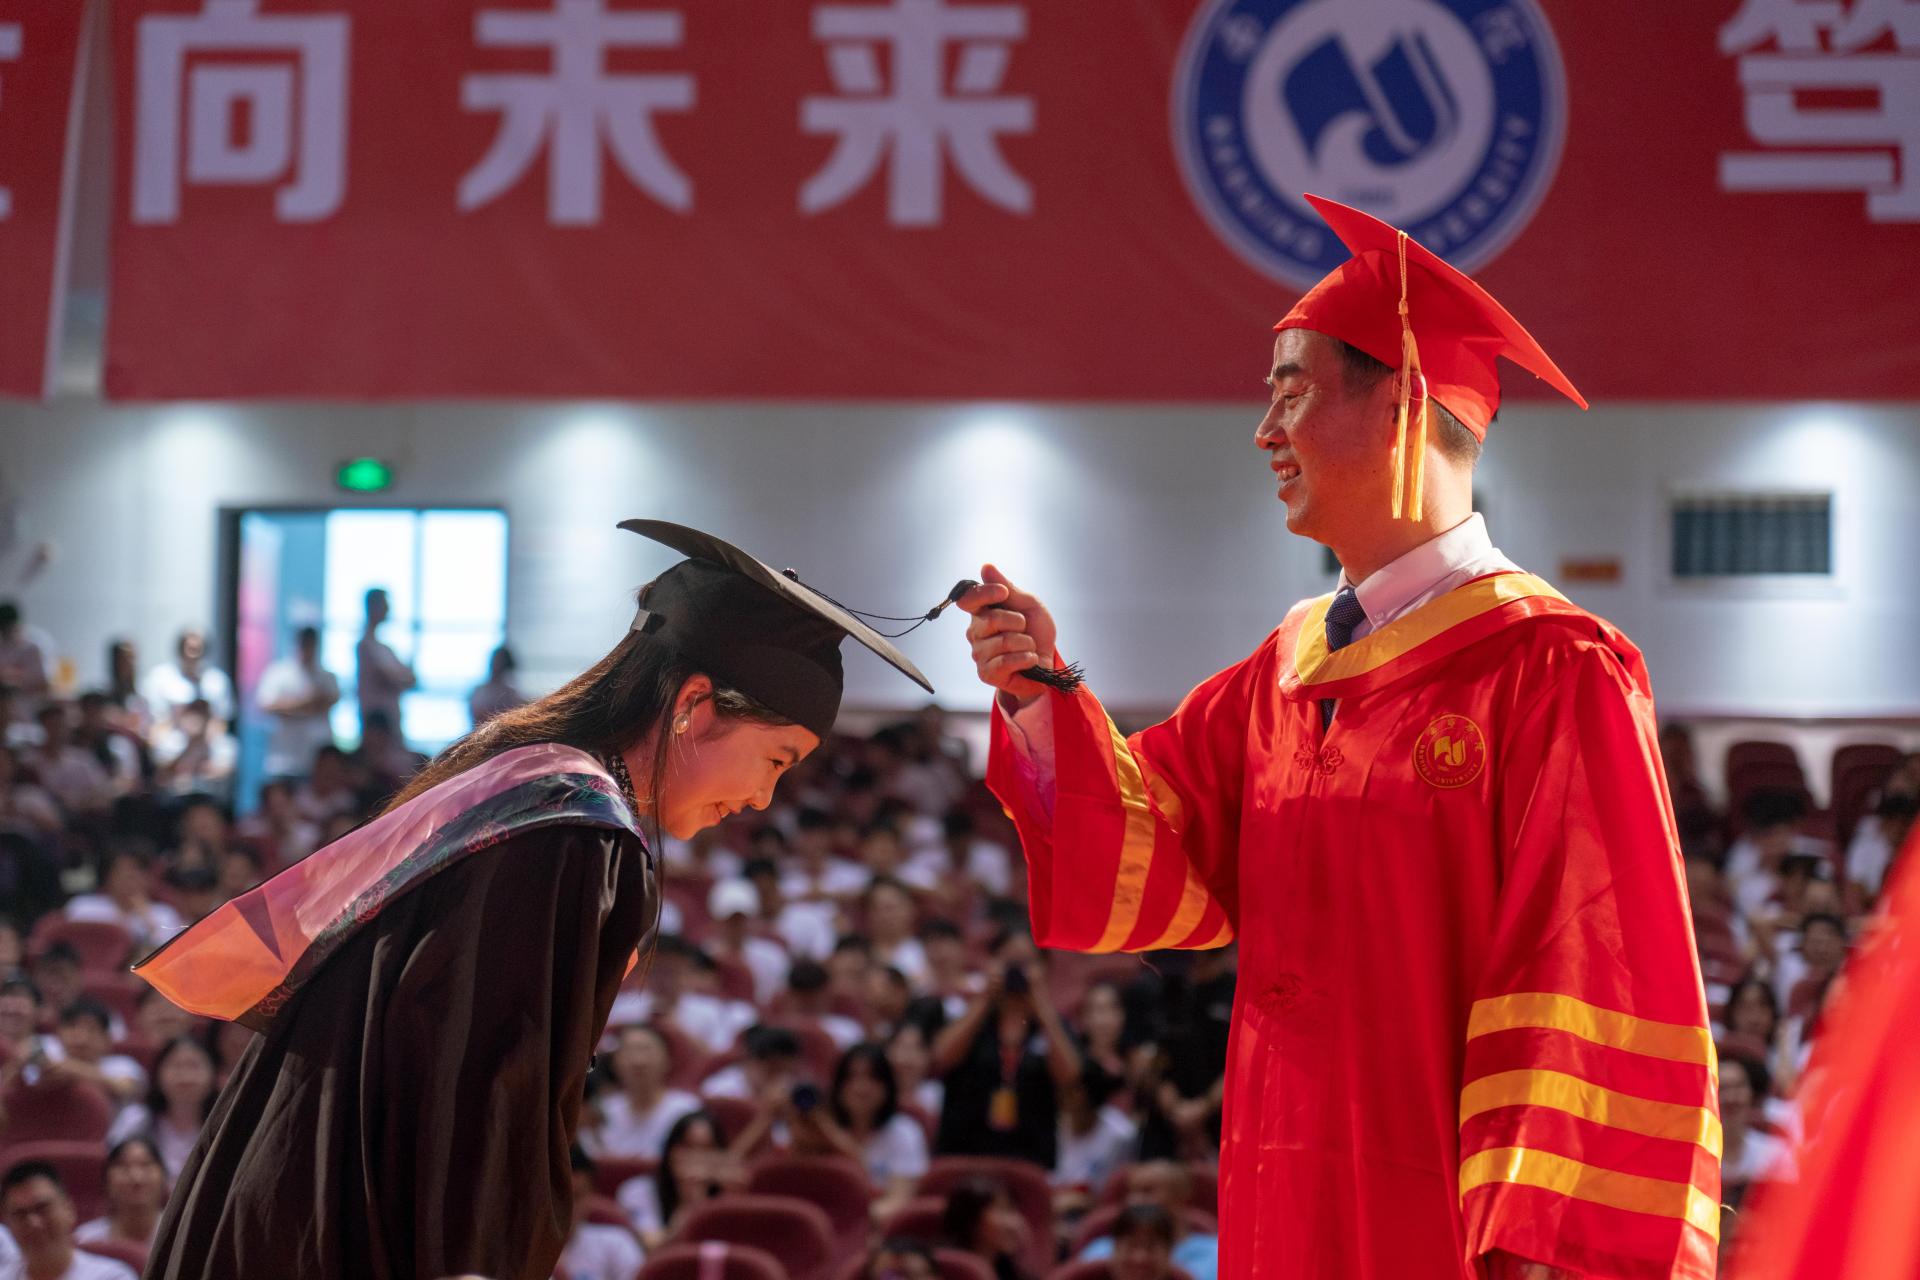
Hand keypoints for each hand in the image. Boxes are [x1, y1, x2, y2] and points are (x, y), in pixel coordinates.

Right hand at [958, 565, 1059, 703]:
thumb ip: (1008, 587)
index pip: (968, 598)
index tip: (1003, 593)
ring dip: (1026, 643)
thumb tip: (986, 567)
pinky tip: (1030, 660)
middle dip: (1018, 622)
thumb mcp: (1028, 604)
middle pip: (991, 619)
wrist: (1047, 661)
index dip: (984, 593)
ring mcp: (979, 654)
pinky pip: (1006, 661)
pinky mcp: (987, 673)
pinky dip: (1026, 658)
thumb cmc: (1035, 631)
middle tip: (1024, 629)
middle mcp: (975, 632)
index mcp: (981, 612)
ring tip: (1028, 647)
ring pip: (1004, 641)